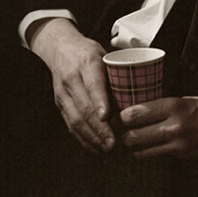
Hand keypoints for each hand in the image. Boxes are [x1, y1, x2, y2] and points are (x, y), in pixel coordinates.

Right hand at [29, 17, 114, 154]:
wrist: (60, 48)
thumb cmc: (88, 52)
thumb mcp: (105, 55)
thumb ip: (117, 74)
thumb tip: (137, 98)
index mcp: (87, 63)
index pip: (93, 84)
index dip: (100, 102)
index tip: (107, 117)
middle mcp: (72, 78)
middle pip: (84, 107)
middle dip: (99, 129)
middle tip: (113, 143)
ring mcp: (63, 92)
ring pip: (76, 119)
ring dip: (91, 137)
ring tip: (106, 149)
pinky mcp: (59, 103)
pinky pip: (70, 124)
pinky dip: (82, 138)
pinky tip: (94, 147)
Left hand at [120, 96, 197, 160]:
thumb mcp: (192, 99)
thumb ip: (169, 105)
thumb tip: (146, 108)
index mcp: (176, 106)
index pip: (137, 113)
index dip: (125, 115)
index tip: (124, 114)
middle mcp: (174, 127)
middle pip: (133, 136)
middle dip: (126, 134)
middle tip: (126, 129)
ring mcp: (177, 145)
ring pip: (141, 152)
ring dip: (136, 146)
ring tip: (137, 139)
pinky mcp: (182, 157)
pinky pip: (157, 156)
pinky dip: (151, 152)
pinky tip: (154, 146)